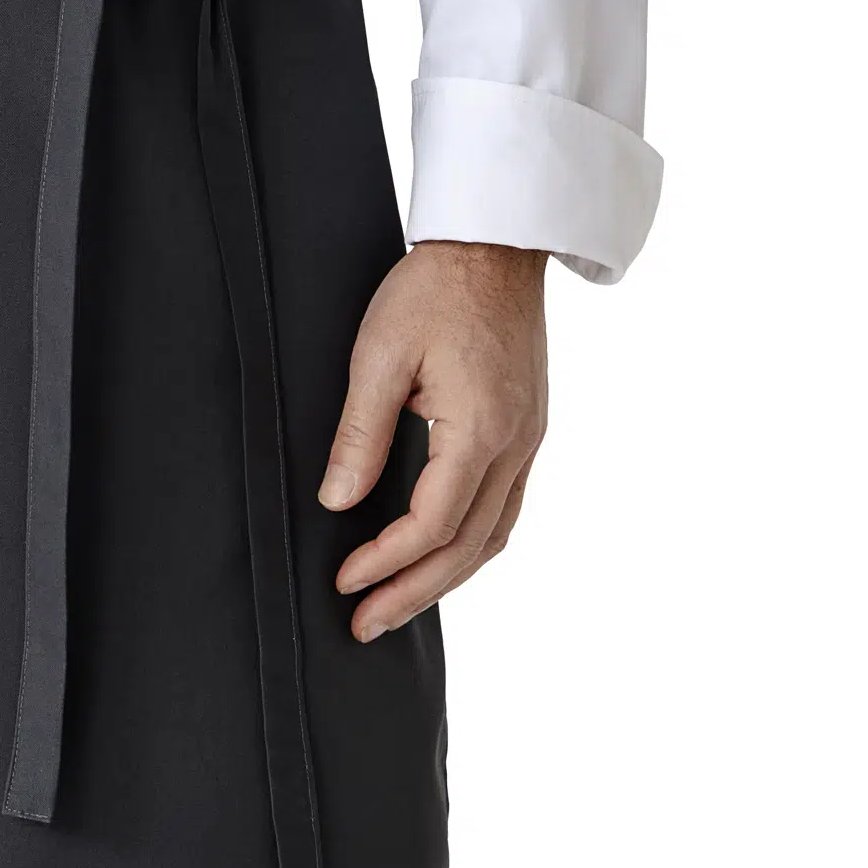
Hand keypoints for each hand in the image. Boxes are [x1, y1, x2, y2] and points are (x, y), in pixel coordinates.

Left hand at [318, 240, 550, 642]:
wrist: (495, 243)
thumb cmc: (435, 286)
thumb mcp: (379, 353)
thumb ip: (360, 433)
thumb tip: (338, 501)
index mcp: (481, 428)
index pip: (432, 524)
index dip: (386, 562)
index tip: (345, 581)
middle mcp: (516, 445)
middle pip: (468, 547)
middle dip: (413, 593)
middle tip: (365, 625)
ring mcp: (530, 440)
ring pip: (494, 535)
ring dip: (445, 578)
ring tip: (397, 605)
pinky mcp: (528, 430)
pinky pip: (506, 507)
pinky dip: (472, 544)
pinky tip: (441, 557)